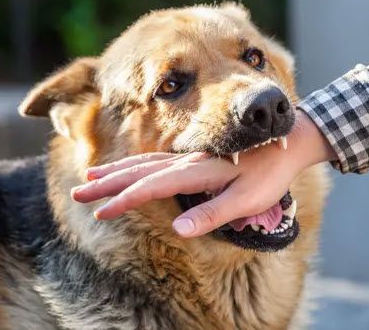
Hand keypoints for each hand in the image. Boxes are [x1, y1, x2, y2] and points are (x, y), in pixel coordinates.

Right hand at [71, 110, 335, 236]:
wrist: (290, 140)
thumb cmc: (270, 173)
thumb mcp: (247, 199)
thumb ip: (213, 213)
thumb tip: (178, 229)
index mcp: (198, 172)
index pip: (152, 187)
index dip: (125, 200)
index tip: (101, 212)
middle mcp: (188, 161)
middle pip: (139, 171)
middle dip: (107, 182)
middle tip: (79, 191)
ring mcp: (189, 157)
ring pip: (144, 162)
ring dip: (116, 170)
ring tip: (91, 176)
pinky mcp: (194, 158)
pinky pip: (157, 160)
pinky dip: (135, 165)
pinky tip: (129, 169)